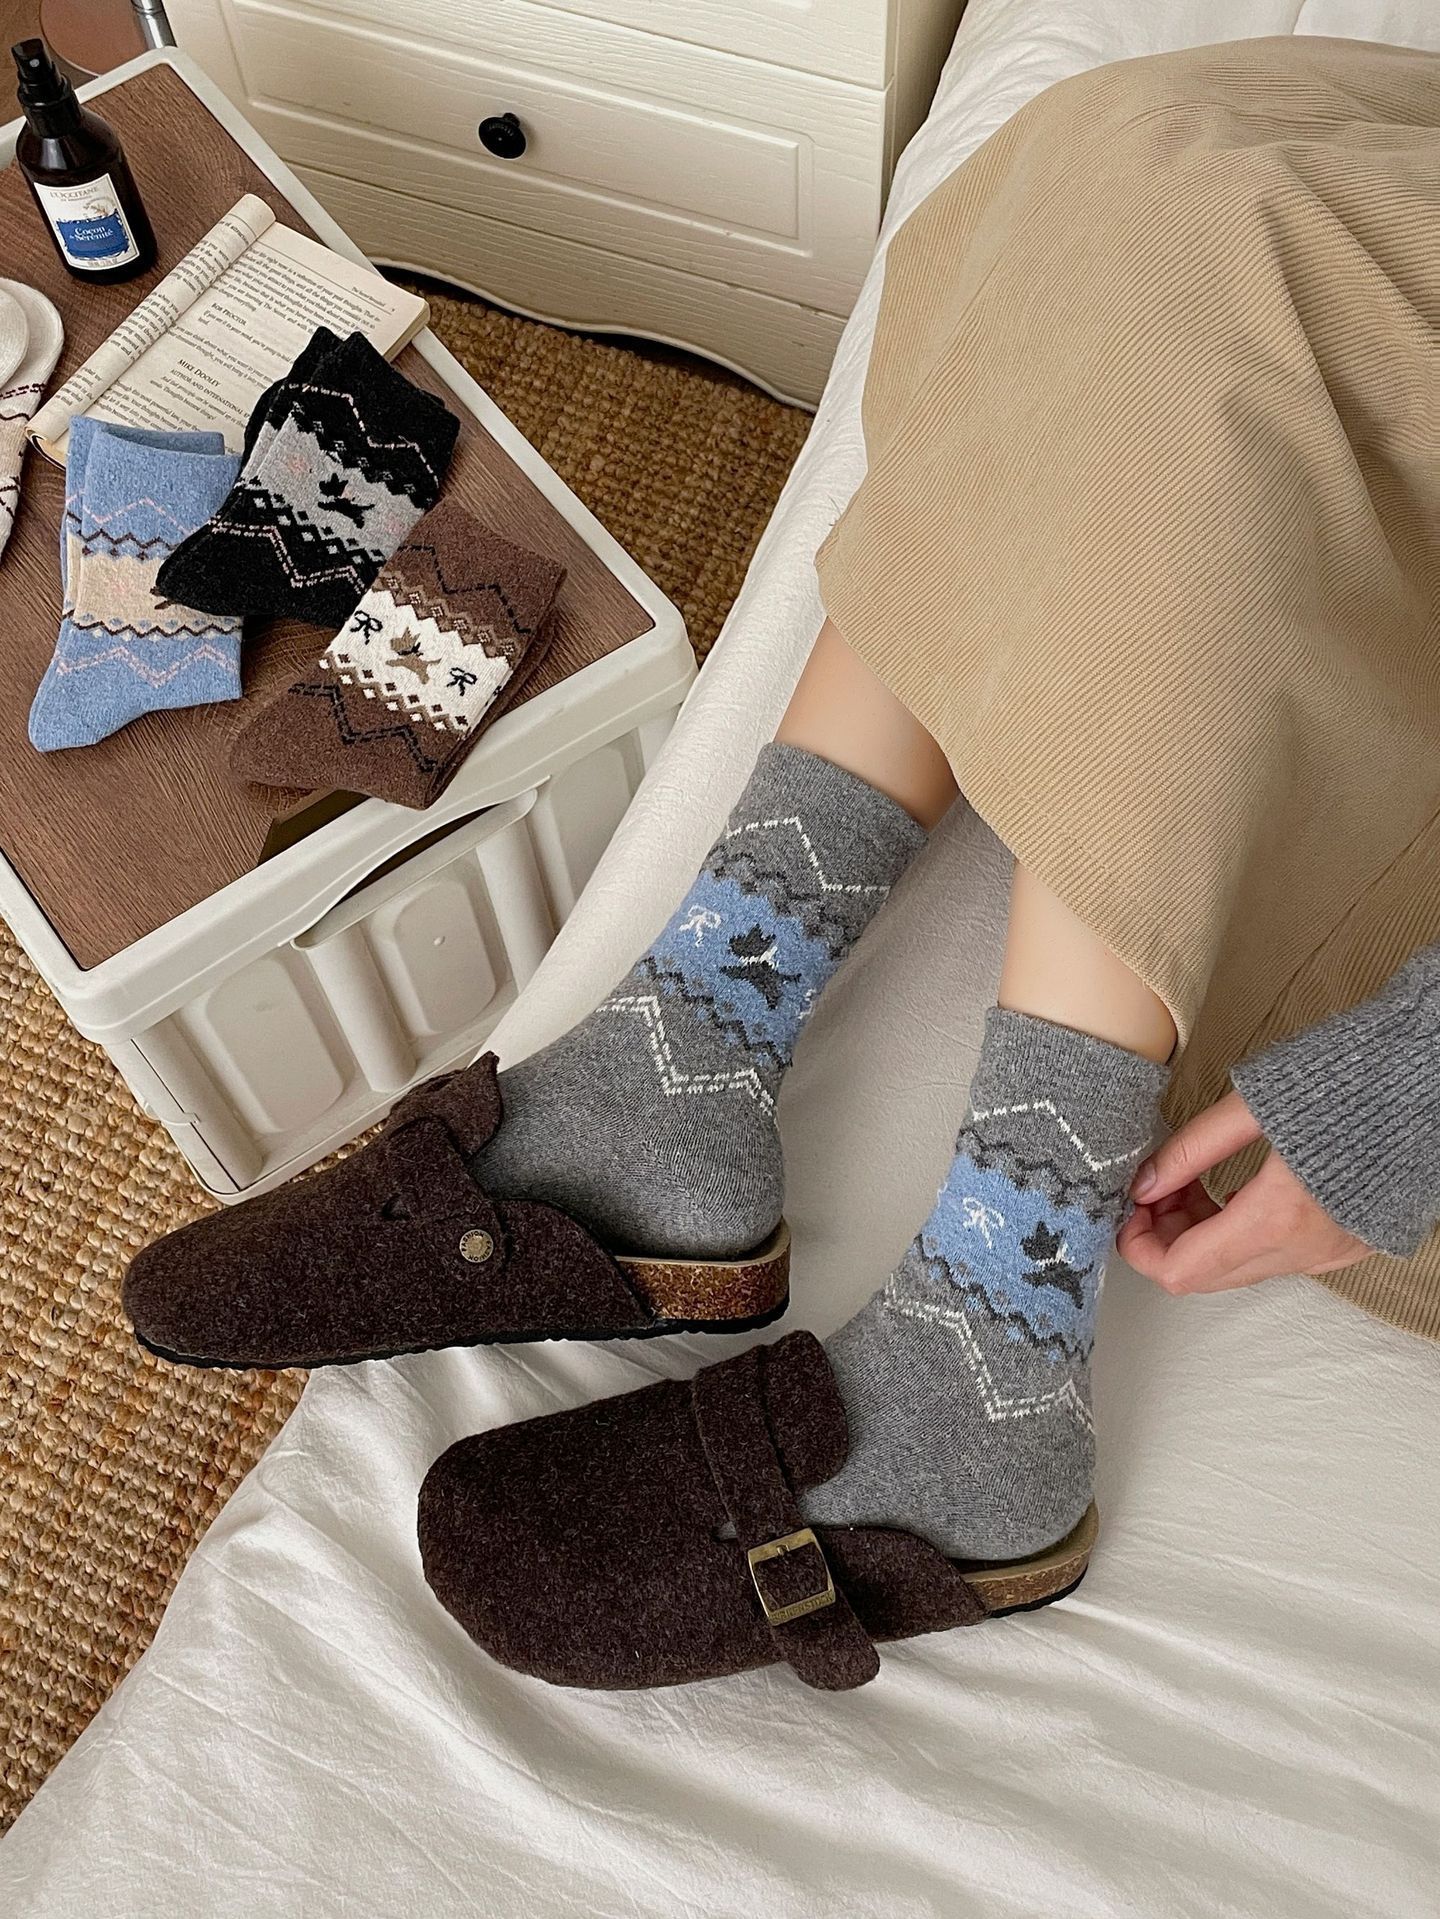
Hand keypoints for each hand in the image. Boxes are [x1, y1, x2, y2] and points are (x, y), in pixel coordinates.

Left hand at [1116, 1090, 1370, 1294]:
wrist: (1430, 1080)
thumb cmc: (1347, 1079)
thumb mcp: (1251, 1105)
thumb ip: (1190, 1150)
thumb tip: (1143, 1184)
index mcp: (1278, 1217)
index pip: (1180, 1270)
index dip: (1138, 1246)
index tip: (1128, 1208)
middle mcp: (1307, 1249)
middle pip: (1206, 1277)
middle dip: (1165, 1237)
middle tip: (1154, 1187)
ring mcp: (1333, 1253)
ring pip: (1241, 1269)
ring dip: (1201, 1236)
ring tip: (1188, 1181)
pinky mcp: (1349, 1244)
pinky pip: (1277, 1258)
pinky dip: (1240, 1234)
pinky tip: (1230, 1191)